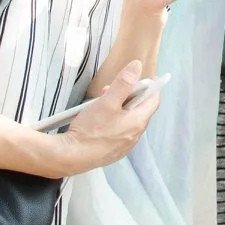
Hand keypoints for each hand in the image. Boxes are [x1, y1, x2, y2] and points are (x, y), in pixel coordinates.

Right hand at [53, 59, 158, 174]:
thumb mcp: (107, 101)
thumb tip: (137, 66)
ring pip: (127, 120)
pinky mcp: (112, 151)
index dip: (150, 87)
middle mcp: (135, 136)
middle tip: (111, 88)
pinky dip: (113, 120)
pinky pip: (118, 131)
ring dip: (118, 107)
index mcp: (138, 122)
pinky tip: (98, 118)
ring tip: (100, 101)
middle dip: (128, 95)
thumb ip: (124, 83)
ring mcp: (124, 145)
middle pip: (139, 110)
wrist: (71, 157)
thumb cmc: (90, 130)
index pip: (153, 100)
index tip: (145, 78)